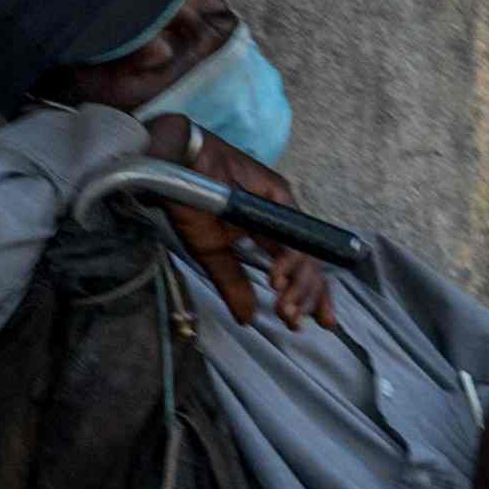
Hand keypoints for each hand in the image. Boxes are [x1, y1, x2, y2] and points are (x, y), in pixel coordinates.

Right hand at [139, 113, 333, 334]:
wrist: (174, 165)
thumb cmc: (189, 203)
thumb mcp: (211, 253)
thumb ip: (232, 284)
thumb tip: (248, 319)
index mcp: (267, 234)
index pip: (298, 268)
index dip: (311, 295)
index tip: (314, 323)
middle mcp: (280, 220)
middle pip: (309, 263)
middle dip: (308, 296)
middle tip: (294, 320)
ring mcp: (282, 206)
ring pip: (306, 250)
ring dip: (299, 284)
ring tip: (285, 307)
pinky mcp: (278, 192)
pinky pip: (290, 231)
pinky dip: (287, 258)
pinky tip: (277, 278)